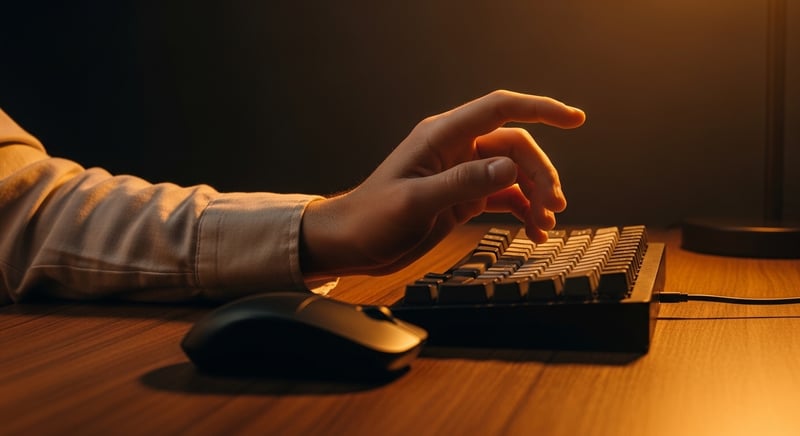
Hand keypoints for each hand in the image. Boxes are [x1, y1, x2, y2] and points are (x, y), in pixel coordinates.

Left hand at [300, 90, 585, 278]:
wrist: (348, 244)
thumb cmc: (371, 219)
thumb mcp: (415, 202)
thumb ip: (462, 183)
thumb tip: (510, 168)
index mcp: (441, 137)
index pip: (500, 109)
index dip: (540, 108)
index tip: (576, 119)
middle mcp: (455, 150)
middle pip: (515, 146)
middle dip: (540, 173)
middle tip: (553, 206)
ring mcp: (460, 174)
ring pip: (513, 173)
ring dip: (535, 194)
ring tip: (547, 223)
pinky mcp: (461, 198)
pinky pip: (502, 197)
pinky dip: (521, 211)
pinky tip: (534, 231)